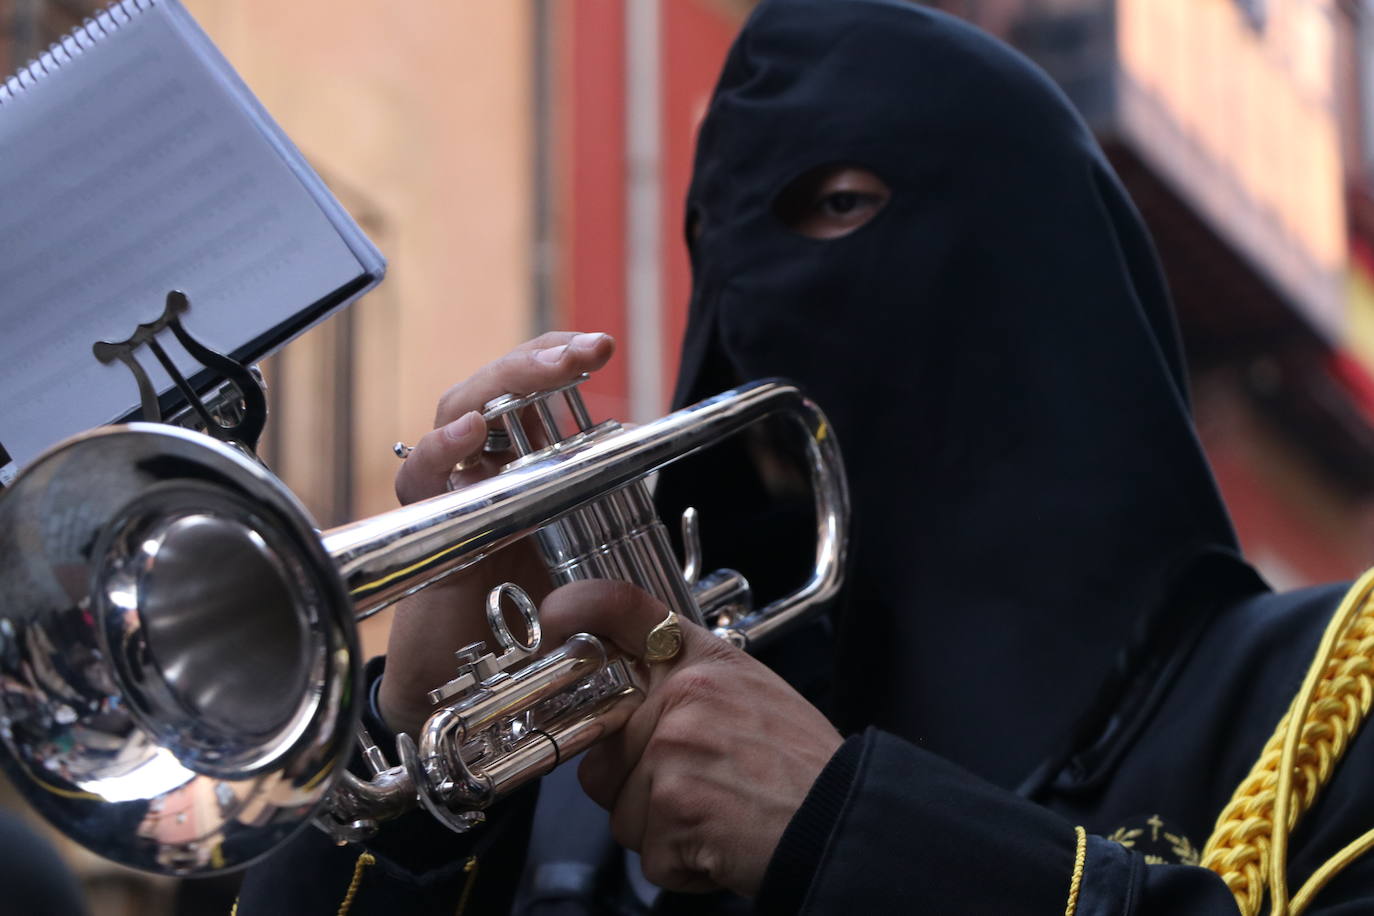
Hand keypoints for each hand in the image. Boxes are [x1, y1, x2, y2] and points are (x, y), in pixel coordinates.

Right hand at [378, 332, 615, 736]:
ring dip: (501, 385)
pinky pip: (422, 479)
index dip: (560, 359)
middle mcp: (482, 466)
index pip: (533, 391)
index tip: (600, 346)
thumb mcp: (584, 552)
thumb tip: (641, 452)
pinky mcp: (424, 531)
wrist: (473, 683)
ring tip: (546, 371)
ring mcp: (450, 493)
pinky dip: (443, 452)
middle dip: (540, 359)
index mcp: (521, 462)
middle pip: (496, 387)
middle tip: (588, 349)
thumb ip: (605, 506)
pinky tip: (472, 435)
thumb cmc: (528, 617)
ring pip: (458, 412)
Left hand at [537, 580, 842, 896]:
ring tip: (718, 812)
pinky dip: (680, 865)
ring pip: (619, 810)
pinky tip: (721, 841)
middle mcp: (683, 695)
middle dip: (638, 786)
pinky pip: (646, 854)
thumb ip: (686, 689)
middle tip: (700, 786)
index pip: (626, 608)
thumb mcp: (751, 692)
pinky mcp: (673, 805)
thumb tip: (623, 708)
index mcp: (703, 662)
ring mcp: (673, 748)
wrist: (843, 820)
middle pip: (603, 750)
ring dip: (659, 829)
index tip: (557, 616)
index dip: (579, 607)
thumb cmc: (803, 766)